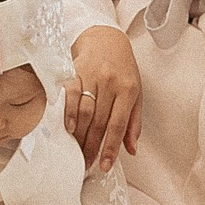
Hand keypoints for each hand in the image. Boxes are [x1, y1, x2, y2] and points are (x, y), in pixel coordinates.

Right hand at [66, 26, 142, 168]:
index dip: (110, 147)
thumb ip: (134, 122)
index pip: (118, 125)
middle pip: (99, 121)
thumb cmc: (122, 69)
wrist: (105, 38)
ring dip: (80, 135)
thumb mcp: (136, 93)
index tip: (104, 165)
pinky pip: (70, 94)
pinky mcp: (75, 70)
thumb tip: (131, 149)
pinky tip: (68, 128)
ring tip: (77, 151)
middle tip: (87, 164)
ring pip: (84, 111)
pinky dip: (68, 113)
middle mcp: (110, 83)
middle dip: (92, 147)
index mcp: (128, 90)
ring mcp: (92, 76)